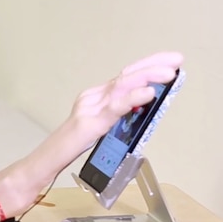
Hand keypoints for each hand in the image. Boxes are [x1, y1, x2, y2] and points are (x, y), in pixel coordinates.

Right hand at [0, 51, 183, 220]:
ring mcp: (89, 109)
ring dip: (148, 78)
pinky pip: (114, 108)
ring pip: (122, 87)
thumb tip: (146, 106)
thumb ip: (119, 117)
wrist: (46, 161)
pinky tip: (149, 94)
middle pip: (125, 76)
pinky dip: (133, 99)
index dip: (148, 65)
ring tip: (169, 73)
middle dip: (153, 66)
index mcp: (95, 97)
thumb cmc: (72, 148)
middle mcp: (92, 97)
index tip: (170, 60)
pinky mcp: (89, 124)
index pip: (124, 76)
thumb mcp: (101, 129)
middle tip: (177, 60)